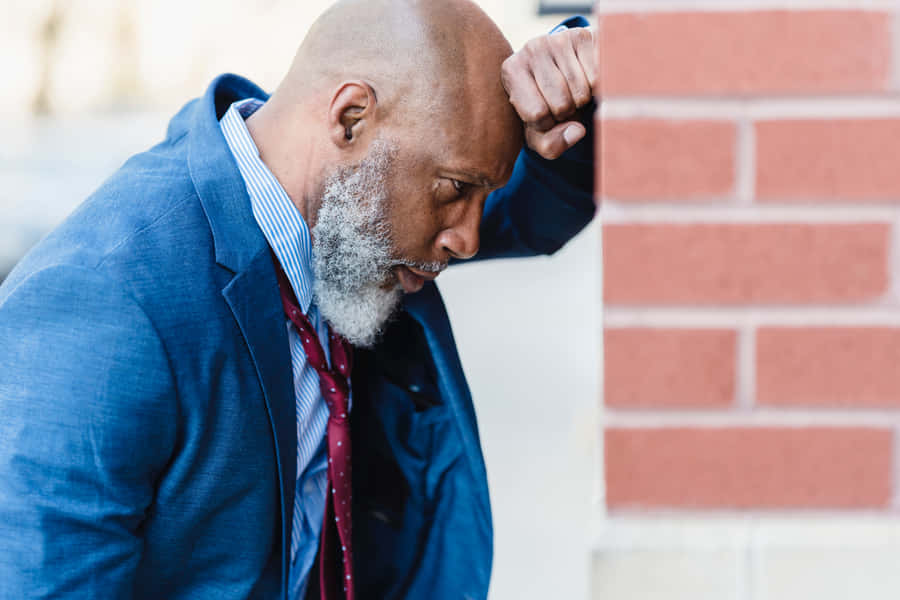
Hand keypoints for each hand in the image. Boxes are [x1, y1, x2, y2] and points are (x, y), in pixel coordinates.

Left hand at [501, 27, 596, 159]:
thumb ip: (550, 145)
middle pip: (561, 103)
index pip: (537, 114)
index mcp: (511, 71)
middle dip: (566, 114)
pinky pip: (597, 77)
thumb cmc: (541, 107)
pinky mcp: (582, 36)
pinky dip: (596, 88)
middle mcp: (531, 49)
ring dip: (582, 102)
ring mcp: (557, 39)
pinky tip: (585, 82)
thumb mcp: (536, 134)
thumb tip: (577, 131)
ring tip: (571, 93)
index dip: (546, 125)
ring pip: (582, 92)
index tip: (543, 117)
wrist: (555, 71)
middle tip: (561, 105)